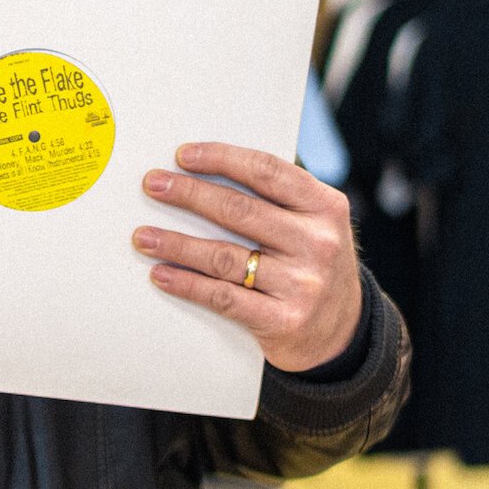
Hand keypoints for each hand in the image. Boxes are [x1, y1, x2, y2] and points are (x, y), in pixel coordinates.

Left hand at [133, 144, 363, 372]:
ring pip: (224, 256)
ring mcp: (302, 284)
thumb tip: (207, 173)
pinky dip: (187, 284)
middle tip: (153, 185)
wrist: (344, 333)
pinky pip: (223, 297)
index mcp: (326, 208)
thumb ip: (277, 200)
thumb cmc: (313, 265)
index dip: (221, 159)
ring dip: (177, 243)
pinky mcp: (283, 320)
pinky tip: (162, 274)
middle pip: (239, 210)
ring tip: (144, 236)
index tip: (183, 156)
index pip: (267, 172)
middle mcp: (318, 243)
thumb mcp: (314, 225)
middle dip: (189, 194)